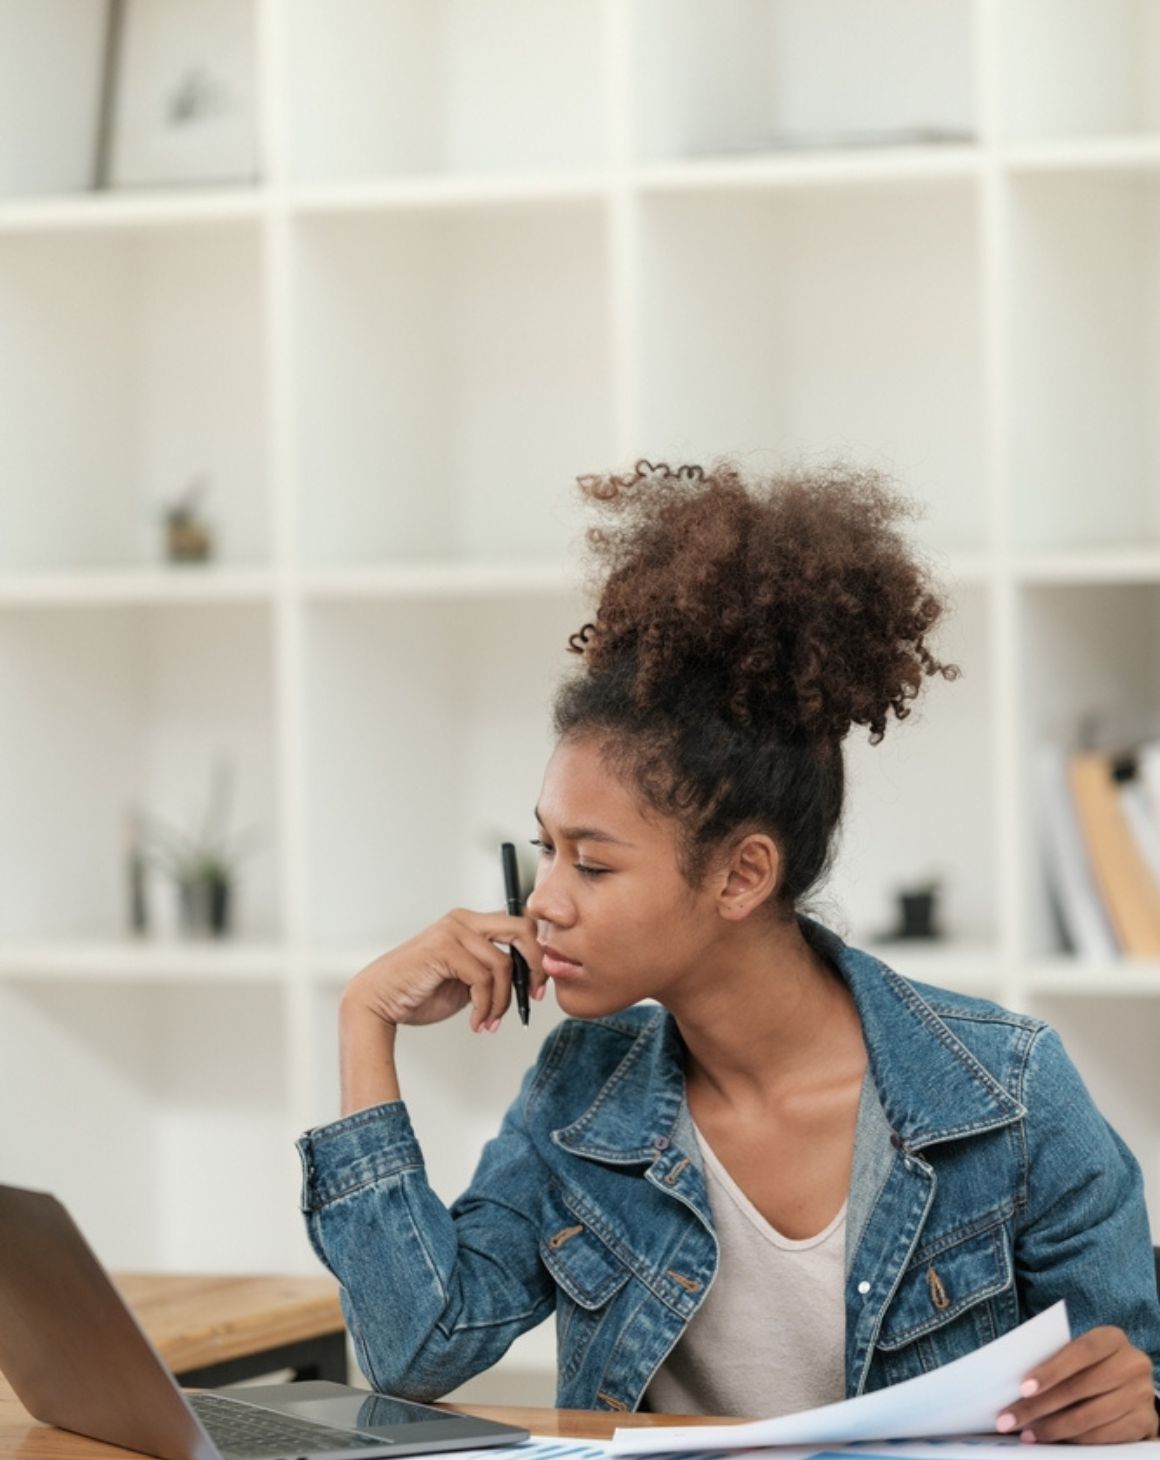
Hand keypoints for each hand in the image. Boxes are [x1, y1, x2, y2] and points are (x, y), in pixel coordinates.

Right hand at [342, 908, 546, 1033]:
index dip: (537, 956)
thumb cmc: (420, 992)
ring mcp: (453, 931)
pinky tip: (476, 1022)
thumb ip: (491, 971)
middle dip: (535, 967)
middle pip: (522, 930)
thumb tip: (529, 978)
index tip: (537, 988)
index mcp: (471, 922)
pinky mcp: (444, 948)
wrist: (379, 1002)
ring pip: (502, 964)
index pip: (519, 925)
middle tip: (533, 997)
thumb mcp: (466, 979)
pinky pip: (483, 979)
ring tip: (489, 1022)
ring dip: (501, 1002)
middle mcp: (463, 920)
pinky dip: (485, 1007)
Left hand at [996, 1325, 1159, 1443]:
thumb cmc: (1094, 1366)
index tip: (1023, 1388)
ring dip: (1053, 1428)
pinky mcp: (1145, 1421)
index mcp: (1112, 1338)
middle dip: (1039, 1406)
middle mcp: (1132, 1364)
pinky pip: (1104, 1436)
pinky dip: (1075, 1440)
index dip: (1051, 1370)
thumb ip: (1057, 1360)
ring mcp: (1141, 1394)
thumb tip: (1017, 1385)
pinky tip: (1054, 1440)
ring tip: (1027, 1433)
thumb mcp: (1080, 1355)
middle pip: (1080, 1387)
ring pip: (1090, 1416)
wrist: (1133, 1386)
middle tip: (1009, 1419)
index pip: (1079, 1351)